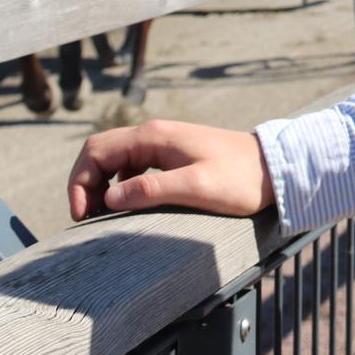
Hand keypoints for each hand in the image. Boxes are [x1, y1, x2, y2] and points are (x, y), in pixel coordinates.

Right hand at [67, 119, 277, 220]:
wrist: (274, 168)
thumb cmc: (240, 179)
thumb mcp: (195, 187)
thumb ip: (151, 190)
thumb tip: (109, 198)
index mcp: (153, 137)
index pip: (96, 150)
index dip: (79, 182)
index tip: (81, 216)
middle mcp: (154, 135)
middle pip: (100, 152)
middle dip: (84, 183)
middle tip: (86, 219)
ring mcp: (163, 145)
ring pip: (115, 159)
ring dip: (100, 184)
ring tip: (101, 216)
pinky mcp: (173, 157)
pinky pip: (133, 166)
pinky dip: (120, 184)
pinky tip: (127, 205)